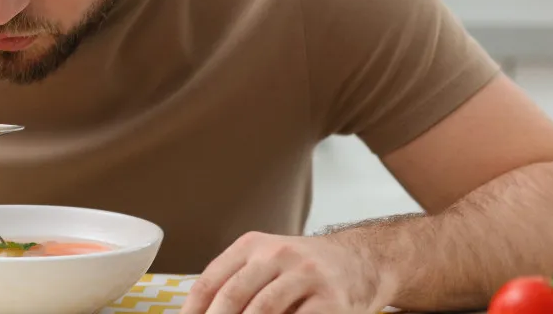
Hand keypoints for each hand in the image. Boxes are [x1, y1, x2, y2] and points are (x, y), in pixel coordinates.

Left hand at [180, 231, 385, 313]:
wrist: (359, 261)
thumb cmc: (302, 269)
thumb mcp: (265, 261)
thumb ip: (235, 283)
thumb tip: (198, 312)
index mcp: (252, 245)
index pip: (211, 280)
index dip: (193, 309)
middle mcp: (277, 254)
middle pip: (233, 295)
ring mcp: (305, 276)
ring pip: (263, 310)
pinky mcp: (330, 300)